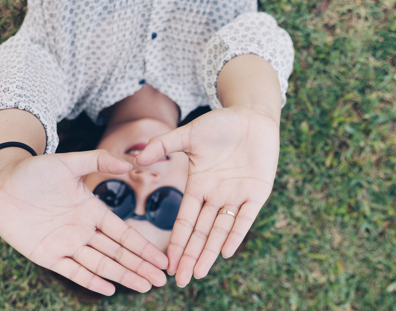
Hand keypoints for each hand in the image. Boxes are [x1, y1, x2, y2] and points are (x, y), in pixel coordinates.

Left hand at [0, 149, 167, 294]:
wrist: (1, 183)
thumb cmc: (34, 170)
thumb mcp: (69, 162)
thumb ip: (98, 159)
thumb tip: (128, 163)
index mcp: (92, 210)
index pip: (123, 233)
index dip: (143, 247)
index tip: (161, 258)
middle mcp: (83, 230)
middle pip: (118, 253)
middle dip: (140, 266)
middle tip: (161, 280)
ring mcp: (66, 244)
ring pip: (100, 264)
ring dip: (123, 275)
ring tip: (145, 286)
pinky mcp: (46, 255)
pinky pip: (72, 271)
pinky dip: (91, 280)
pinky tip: (109, 288)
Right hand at [135, 106, 278, 286]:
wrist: (251, 116)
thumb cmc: (220, 124)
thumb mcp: (189, 134)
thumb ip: (164, 145)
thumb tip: (138, 158)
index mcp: (198, 185)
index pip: (185, 220)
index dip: (177, 241)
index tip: (167, 262)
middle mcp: (215, 195)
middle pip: (201, 232)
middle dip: (190, 255)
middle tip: (181, 280)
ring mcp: (236, 195)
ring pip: (221, 230)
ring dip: (209, 251)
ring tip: (198, 273)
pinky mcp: (257, 192)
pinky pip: (245, 217)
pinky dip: (236, 234)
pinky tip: (225, 251)